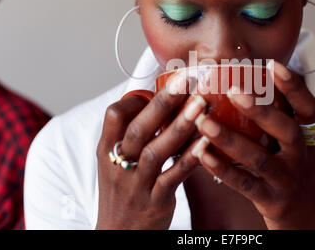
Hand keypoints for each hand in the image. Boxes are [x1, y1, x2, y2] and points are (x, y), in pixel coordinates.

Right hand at [96, 76, 206, 228]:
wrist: (118, 235)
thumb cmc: (124, 192)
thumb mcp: (117, 162)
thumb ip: (134, 135)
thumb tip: (161, 102)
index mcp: (108, 150)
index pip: (114, 116)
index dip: (138, 99)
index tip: (160, 86)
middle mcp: (118, 165)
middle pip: (138, 129)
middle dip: (162, 103)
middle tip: (186, 80)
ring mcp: (136, 185)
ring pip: (155, 152)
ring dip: (179, 126)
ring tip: (201, 104)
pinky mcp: (155, 202)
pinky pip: (173, 177)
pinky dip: (190, 158)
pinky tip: (207, 142)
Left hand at [193, 61, 314, 229]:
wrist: (309, 216)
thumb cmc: (293, 170)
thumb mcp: (294, 143)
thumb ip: (277, 118)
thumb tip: (246, 83)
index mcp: (306, 135)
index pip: (307, 107)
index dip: (293, 86)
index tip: (273, 64)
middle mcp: (300, 155)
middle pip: (286, 130)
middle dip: (261, 110)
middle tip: (234, 91)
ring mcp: (286, 178)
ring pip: (259, 158)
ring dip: (230, 139)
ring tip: (204, 122)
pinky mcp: (271, 199)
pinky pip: (244, 183)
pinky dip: (222, 168)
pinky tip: (202, 154)